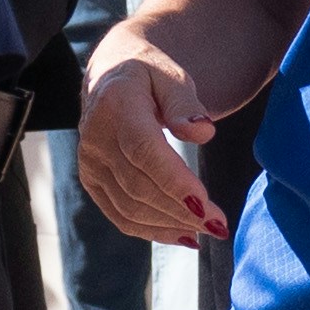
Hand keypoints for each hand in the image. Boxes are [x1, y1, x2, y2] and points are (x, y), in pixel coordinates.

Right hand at [73, 28, 235, 246]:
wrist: (110, 76)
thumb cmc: (149, 75)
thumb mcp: (171, 75)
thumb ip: (186, 102)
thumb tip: (203, 131)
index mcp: (115, 104)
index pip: (144, 151)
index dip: (175, 182)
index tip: (207, 206)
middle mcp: (95, 136)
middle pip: (138, 186)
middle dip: (181, 211)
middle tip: (219, 225)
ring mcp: (89, 162)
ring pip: (129, 207)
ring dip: (170, 224)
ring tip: (206, 231)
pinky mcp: (91, 181)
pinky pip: (119, 215)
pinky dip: (151, 230)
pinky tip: (181, 235)